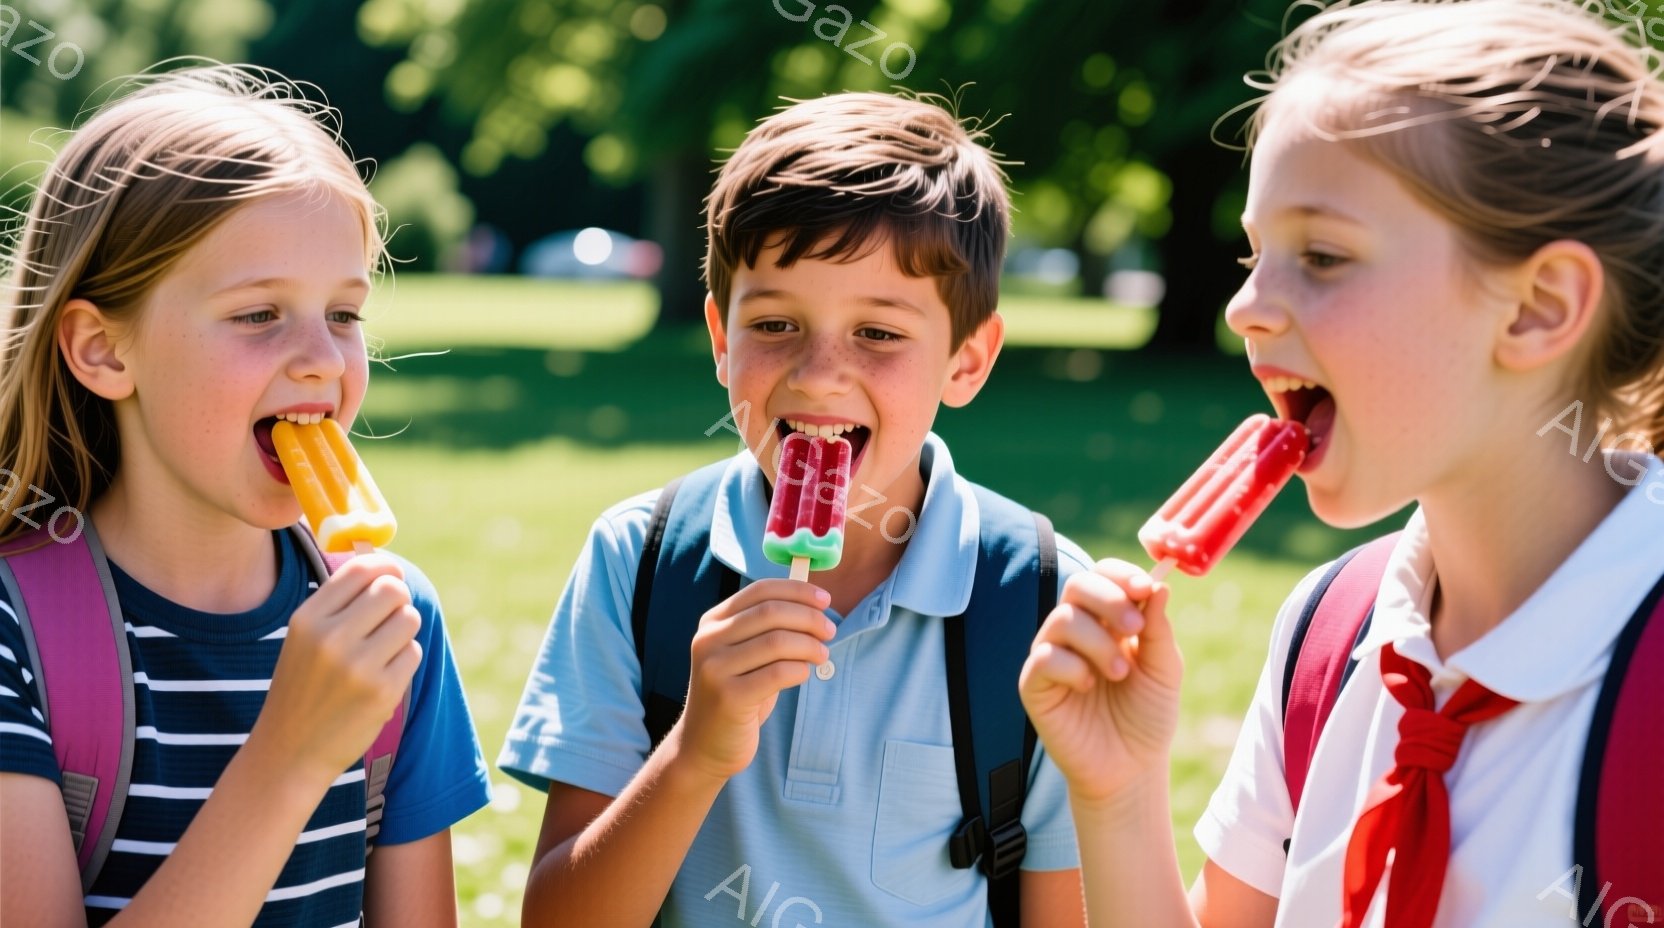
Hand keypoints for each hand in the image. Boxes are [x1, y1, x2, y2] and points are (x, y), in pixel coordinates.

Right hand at [251, 553, 422, 783]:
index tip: (391, 577)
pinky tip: (381, 678)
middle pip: (392, 590)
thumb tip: (387, 567)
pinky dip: (404, 661)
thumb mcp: (306, 638)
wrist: (291, 751)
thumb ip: (340, 603)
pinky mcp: (383, 691)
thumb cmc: (304, 687)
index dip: (385, 568)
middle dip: (398, 600)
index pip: (360, 569)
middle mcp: (330, 638)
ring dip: (404, 631)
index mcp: (307, 619)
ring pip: (409, 619)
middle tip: (389, 619)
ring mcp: (358, 666)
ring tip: (382, 651)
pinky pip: (413, 653)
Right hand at [671, 579, 836, 780]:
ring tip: (821, 655)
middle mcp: (708, 640)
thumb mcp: (745, 654)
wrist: (704, 745)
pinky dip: (800, 670)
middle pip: (771, 612)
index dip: (797, 591)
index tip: (825, 601)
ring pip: (777, 641)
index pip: (760, 591)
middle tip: (830, 632)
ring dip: (809, 646)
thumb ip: (767, 628)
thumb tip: (813, 602)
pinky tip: (804, 674)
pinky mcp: (728, 697)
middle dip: (809, 618)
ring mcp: (714, 668)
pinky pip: (778, 673)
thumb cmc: (736, 694)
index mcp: (712, 622)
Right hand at [1019, 559, 1181, 804]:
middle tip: (1135, 628)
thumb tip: (1160, 585)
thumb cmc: (1146, 717)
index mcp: (1108, 620)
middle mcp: (1077, 631)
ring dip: (1098, 642)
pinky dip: (1072, 667)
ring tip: (1120, 674)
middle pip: (1078, 585)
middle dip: (1109, 600)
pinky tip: (1088, 688)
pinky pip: (1044, 657)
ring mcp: (1052, 654)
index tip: (1146, 588)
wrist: (1130, 769)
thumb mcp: (1164, 671)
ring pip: (1063, 619)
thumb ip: (1159, 630)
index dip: (1122, 575)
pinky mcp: (1034, 683)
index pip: (1104, 576)